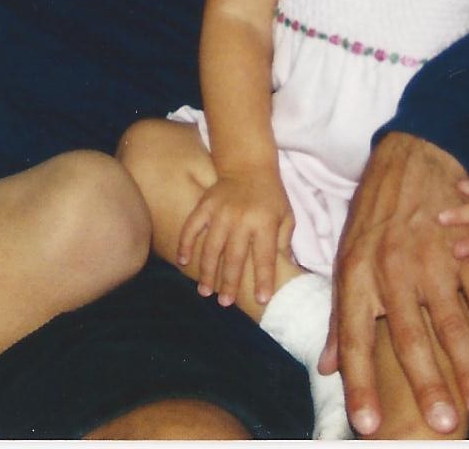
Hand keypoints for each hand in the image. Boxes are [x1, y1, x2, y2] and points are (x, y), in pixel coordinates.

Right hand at [177, 170, 292, 307]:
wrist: (249, 165)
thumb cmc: (271, 196)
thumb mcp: (286, 216)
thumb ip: (284, 243)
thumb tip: (284, 271)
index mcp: (265, 222)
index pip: (265, 257)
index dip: (264, 279)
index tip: (262, 299)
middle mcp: (242, 218)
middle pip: (234, 256)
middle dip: (229, 282)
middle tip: (225, 303)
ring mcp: (221, 211)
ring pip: (211, 246)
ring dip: (206, 271)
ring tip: (204, 291)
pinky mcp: (205, 205)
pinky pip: (192, 226)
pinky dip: (185, 243)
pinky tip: (183, 261)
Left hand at [325, 133, 468, 436]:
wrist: (410, 158)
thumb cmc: (373, 217)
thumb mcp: (346, 261)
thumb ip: (339, 319)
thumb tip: (326, 367)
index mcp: (357, 278)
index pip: (355, 342)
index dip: (360, 385)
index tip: (369, 426)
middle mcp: (392, 273)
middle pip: (409, 337)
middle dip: (427, 384)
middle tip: (443, 424)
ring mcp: (431, 261)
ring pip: (453, 322)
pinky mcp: (462, 250)